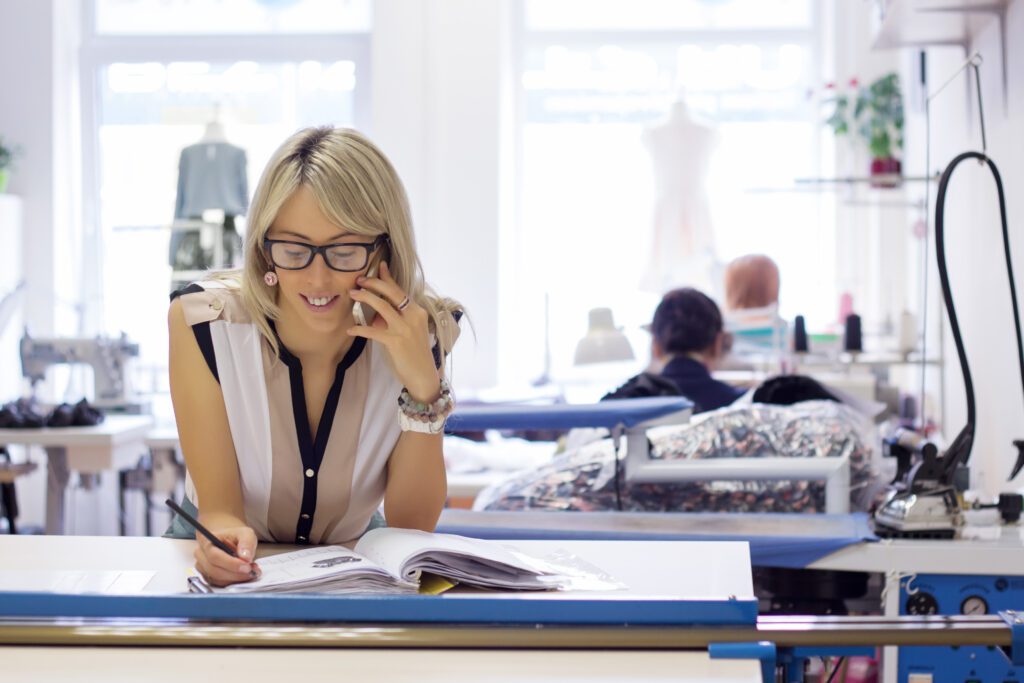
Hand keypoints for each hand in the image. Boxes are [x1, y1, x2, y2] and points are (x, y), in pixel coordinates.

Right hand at [193, 525, 260, 586]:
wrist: (229, 542)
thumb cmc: (235, 537)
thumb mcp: (245, 533)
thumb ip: (246, 542)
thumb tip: (245, 557)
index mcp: (206, 540)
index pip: (214, 556)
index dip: (230, 563)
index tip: (246, 566)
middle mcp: (200, 554)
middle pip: (214, 570)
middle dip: (236, 573)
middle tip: (252, 571)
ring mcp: (202, 567)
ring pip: (217, 579)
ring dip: (236, 578)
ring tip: (251, 572)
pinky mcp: (207, 577)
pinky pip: (219, 584)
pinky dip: (233, 581)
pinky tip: (244, 575)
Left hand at [347, 260, 440, 402]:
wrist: (423, 375)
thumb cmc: (415, 353)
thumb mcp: (411, 331)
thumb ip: (398, 318)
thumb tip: (378, 310)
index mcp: (418, 312)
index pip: (400, 290)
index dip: (388, 277)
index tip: (379, 266)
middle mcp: (413, 316)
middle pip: (391, 293)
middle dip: (374, 283)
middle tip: (359, 281)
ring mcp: (404, 329)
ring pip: (382, 306)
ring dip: (365, 297)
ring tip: (353, 294)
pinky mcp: (395, 342)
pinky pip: (373, 331)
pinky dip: (360, 329)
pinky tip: (350, 330)